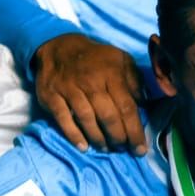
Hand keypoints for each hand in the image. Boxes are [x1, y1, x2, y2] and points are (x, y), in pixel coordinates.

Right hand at [33, 33, 145, 153]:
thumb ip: (135, 81)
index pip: (126, 107)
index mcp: (111, 74)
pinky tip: (83, 146)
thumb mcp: (122, 61)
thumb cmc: (97, 58)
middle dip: (118, 137)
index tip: (140, 149)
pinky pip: (63, 118)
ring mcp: (69, 89)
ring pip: (87, 119)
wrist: (59, 46)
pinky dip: (73, 134)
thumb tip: (144, 104)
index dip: (135, 130)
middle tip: (123, 149)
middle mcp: (90, 82)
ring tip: (106, 148)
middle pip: (108, 116)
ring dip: (98, 138)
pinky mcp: (51, 95)